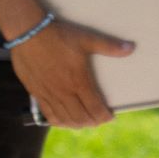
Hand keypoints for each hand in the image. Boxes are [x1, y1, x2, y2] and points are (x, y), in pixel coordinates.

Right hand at [12, 19, 132, 128]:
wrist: (28, 33)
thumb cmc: (58, 36)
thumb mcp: (86, 39)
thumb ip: (109, 46)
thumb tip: (130, 48)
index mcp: (78, 81)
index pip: (95, 108)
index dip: (104, 116)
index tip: (110, 116)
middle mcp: (63, 92)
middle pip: (81, 118)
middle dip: (93, 122)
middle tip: (100, 119)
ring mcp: (48, 94)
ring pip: (64, 119)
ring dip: (77, 124)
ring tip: (85, 121)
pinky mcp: (36, 93)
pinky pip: (47, 114)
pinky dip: (58, 121)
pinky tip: (63, 121)